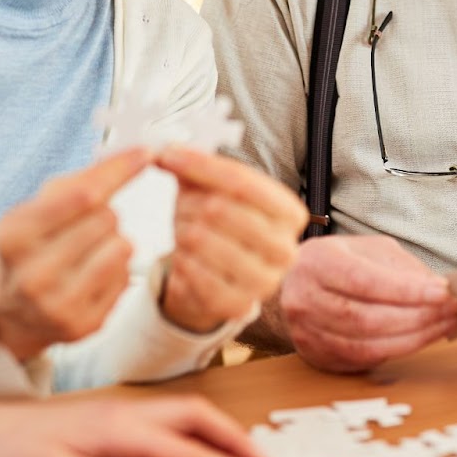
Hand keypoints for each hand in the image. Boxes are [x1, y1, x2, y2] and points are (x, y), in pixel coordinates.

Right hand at [0, 148, 146, 362]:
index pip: (83, 196)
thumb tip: (136, 155)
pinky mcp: (83, 325)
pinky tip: (93, 274)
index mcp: (13, 236)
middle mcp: (31, 275)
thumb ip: (85, 179)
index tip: (145, 153)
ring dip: (115, 240)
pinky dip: (117, 268)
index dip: (119, 171)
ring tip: (91, 249)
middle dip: (105, 213)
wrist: (15, 307)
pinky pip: (126, 278)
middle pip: (106, 219)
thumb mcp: (41, 205)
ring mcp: (56, 305)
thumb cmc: (34, 243)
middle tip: (85, 225)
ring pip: (122, 247)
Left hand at [0, 394, 271, 456]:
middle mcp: (120, 413)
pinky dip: (189, 429)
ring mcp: (109, 412)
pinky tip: (182, 444)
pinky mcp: (96, 419)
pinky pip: (160, 418)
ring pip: (178, 414)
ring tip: (238, 452)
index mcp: (118, 428)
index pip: (188, 448)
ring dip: (215, 431)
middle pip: (194, 417)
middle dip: (234, 439)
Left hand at [156, 147, 308, 333]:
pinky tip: (183, 256)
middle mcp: (286, 249)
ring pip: (202, 240)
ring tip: (184, 231)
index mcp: (289, 213)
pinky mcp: (238, 305)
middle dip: (189, 203)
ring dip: (182, 231)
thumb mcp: (214, 190)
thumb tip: (166, 151)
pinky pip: (194, 274)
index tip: (169, 156)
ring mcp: (265, 281)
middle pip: (220, 209)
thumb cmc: (221, 226)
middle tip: (181, 206)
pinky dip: (180, 261)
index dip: (201, 166)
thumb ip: (196, 167)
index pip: (241, 181)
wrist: (218, 275)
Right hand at [279, 235, 456, 372]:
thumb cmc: (337, 263)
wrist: (294, 286)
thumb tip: (439, 288)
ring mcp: (307, 332)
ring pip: (366, 344)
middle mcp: (305, 298)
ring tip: (443, 326)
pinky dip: (398, 350)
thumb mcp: (367, 249)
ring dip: (413, 338)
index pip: (365, 281)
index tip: (443, 292)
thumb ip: (401, 267)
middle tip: (450, 311)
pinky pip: (363, 359)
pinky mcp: (317, 355)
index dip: (407, 290)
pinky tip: (421, 339)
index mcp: (316, 262)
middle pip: (366, 317)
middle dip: (416, 317)